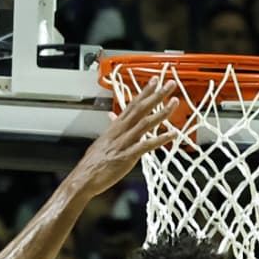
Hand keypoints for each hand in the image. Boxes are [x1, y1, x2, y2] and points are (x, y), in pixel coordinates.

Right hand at [71, 81, 181, 196]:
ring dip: (161, 112)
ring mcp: (124, 143)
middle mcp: (121, 131)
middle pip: (140, 108)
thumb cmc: (93, 163)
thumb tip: (112, 118)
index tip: (154, 80)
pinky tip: (172, 134)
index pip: (132, 104)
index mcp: (115, 127)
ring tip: (174, 103)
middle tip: (170, 84)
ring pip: (145, 123)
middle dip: (156, 95)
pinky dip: (160, 139)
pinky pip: (146, 145)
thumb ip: (111, 128)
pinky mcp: (127, 157)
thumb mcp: (102, 141)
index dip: (144, 92)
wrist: (84, 178)